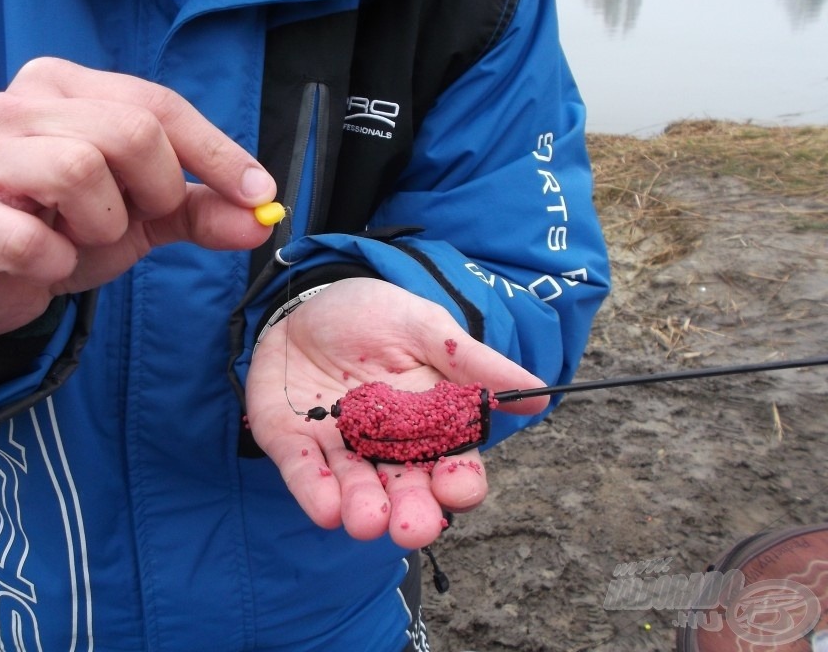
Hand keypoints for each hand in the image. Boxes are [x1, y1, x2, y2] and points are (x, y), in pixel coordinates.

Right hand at [0, 58, 276, 334]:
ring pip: (78, 171)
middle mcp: (16, 105)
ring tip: (78, 237)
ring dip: (101, 226)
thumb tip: (262, 218)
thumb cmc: (62, 229)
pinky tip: (44, 263)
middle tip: (132, 220)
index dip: (216, 152)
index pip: (158, 104)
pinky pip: (29, 240)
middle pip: (128, 131)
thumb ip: (199, 209)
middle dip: (154, 189)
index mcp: (64, 87)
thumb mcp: (140, 214)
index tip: (259, 194)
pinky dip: (55, 263)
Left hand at [245, 278, 548, 548]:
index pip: (452, 465)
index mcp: (429, 425)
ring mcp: (338, 449)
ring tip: (368, 523)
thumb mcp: (425, 327)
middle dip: (411, 513)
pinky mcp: (293, 444)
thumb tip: (537, 391)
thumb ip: (471, 362)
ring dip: (363, 510)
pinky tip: (326, 510)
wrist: (308, 302)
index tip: (458, 488)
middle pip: (406, 491)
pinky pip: (304, 472)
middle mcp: (386, 447)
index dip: (458, 482)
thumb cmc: (374, 315)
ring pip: (355, 491)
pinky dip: (313, 492)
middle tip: (412, 527)